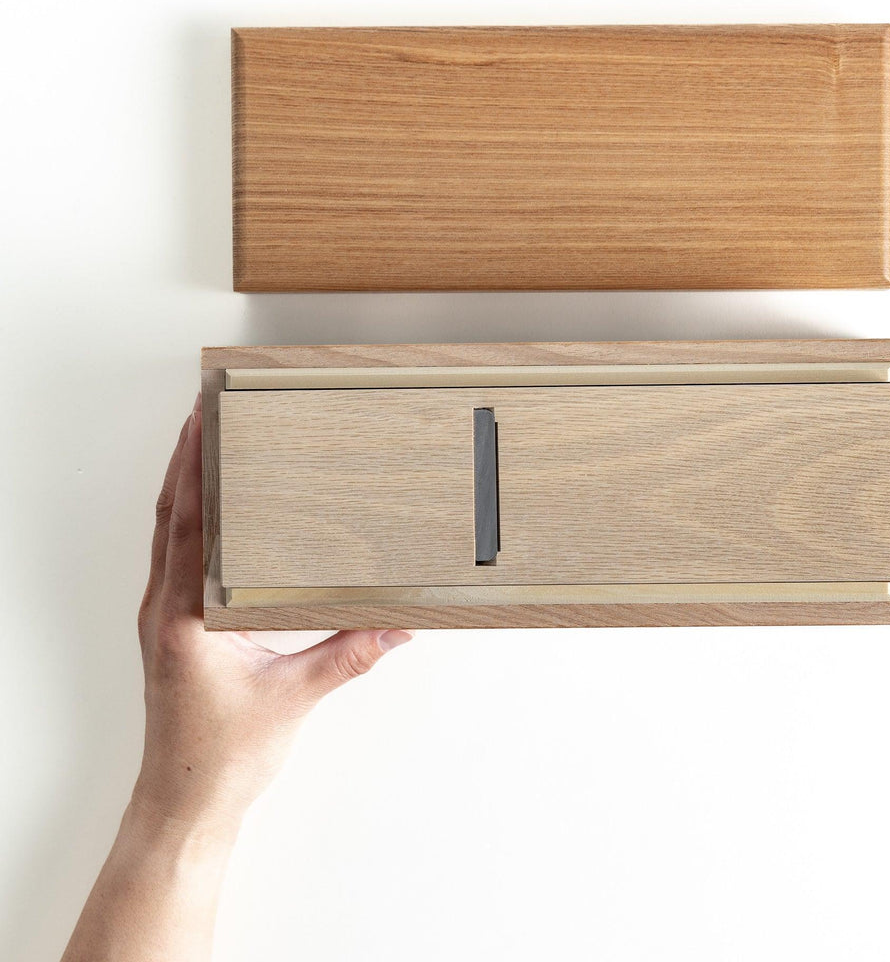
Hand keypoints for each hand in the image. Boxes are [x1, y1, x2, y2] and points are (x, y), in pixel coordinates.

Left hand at [133, 393, 411, 839]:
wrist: (186, 803)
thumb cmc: (219, 759)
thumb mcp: (293, 698)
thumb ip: (349, 655)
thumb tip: (395, 624)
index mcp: (186, 619)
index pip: (187, 526)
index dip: (193, 470)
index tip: (202, 424)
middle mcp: (166, 612)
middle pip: (169, 516)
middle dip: (185, 460)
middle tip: (205, 414)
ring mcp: (166, 620)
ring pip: (168, 536)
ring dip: (183, 488)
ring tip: (205, 448)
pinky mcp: (176, 631)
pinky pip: (178, 561)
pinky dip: (189, 523)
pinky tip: (212, 514)